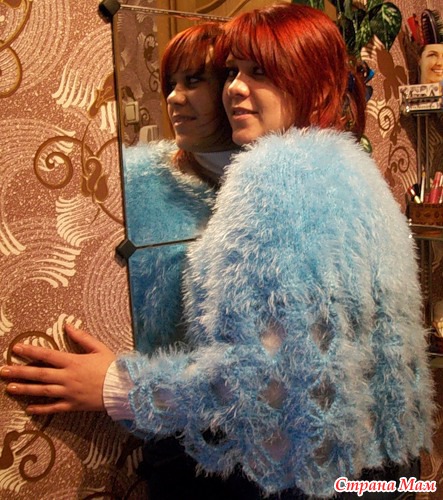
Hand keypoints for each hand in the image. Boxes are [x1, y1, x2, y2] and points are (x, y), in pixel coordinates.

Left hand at [1, 324, 115, 413]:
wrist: (123, 388)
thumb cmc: (112, 366)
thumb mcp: (99, 348)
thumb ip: (82, 337)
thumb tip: (67, 325)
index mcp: (73, 361)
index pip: (47, 355)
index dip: (30, 351)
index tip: (16, 349)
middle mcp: (67, 377)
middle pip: (39, 374)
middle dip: (20, 372)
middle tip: (3, 370)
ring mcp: (69, 393)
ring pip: (42, 391)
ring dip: (25, 389)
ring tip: (9, 387)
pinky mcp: (73, 405)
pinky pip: (54, 408)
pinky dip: (40, 408)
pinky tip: (28, 408)